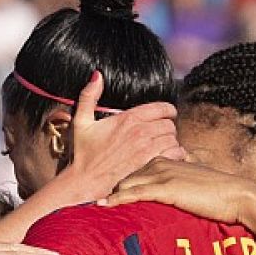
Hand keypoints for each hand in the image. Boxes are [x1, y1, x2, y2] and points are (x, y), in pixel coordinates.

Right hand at [62, 70, 187, 201]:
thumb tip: (97, 75)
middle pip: (170, 123)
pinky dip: (174, 154)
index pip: (163, 108)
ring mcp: (146, 147)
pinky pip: (173, 153)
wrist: (86, 179)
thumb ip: (89, 96)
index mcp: (129, 118)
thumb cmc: (83, 152)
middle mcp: (140, 130)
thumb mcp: (81, 121)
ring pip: (173, 138)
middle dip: (168, 127)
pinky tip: (167, 156)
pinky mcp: (149, 163)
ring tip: (164, 145)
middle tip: (163, 133)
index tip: (166, 115)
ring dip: (171, 141)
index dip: (168, 111)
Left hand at [100, 158, 255, 225]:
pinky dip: (118, 199)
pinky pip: (135, 193)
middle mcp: (160, 164)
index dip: (115, 178)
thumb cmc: (216, 195)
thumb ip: (176, 188)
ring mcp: (162, 175)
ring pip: (126, 182)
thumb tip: (169, 197)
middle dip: (104, 183)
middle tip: (82, 195)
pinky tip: (104, 206)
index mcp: (164, 162)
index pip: (132, 169)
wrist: (236, 196)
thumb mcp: (192, 187)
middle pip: (124, 173)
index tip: (96, 188)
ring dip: (106, 193)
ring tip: (85, 203)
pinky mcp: (166, 188)